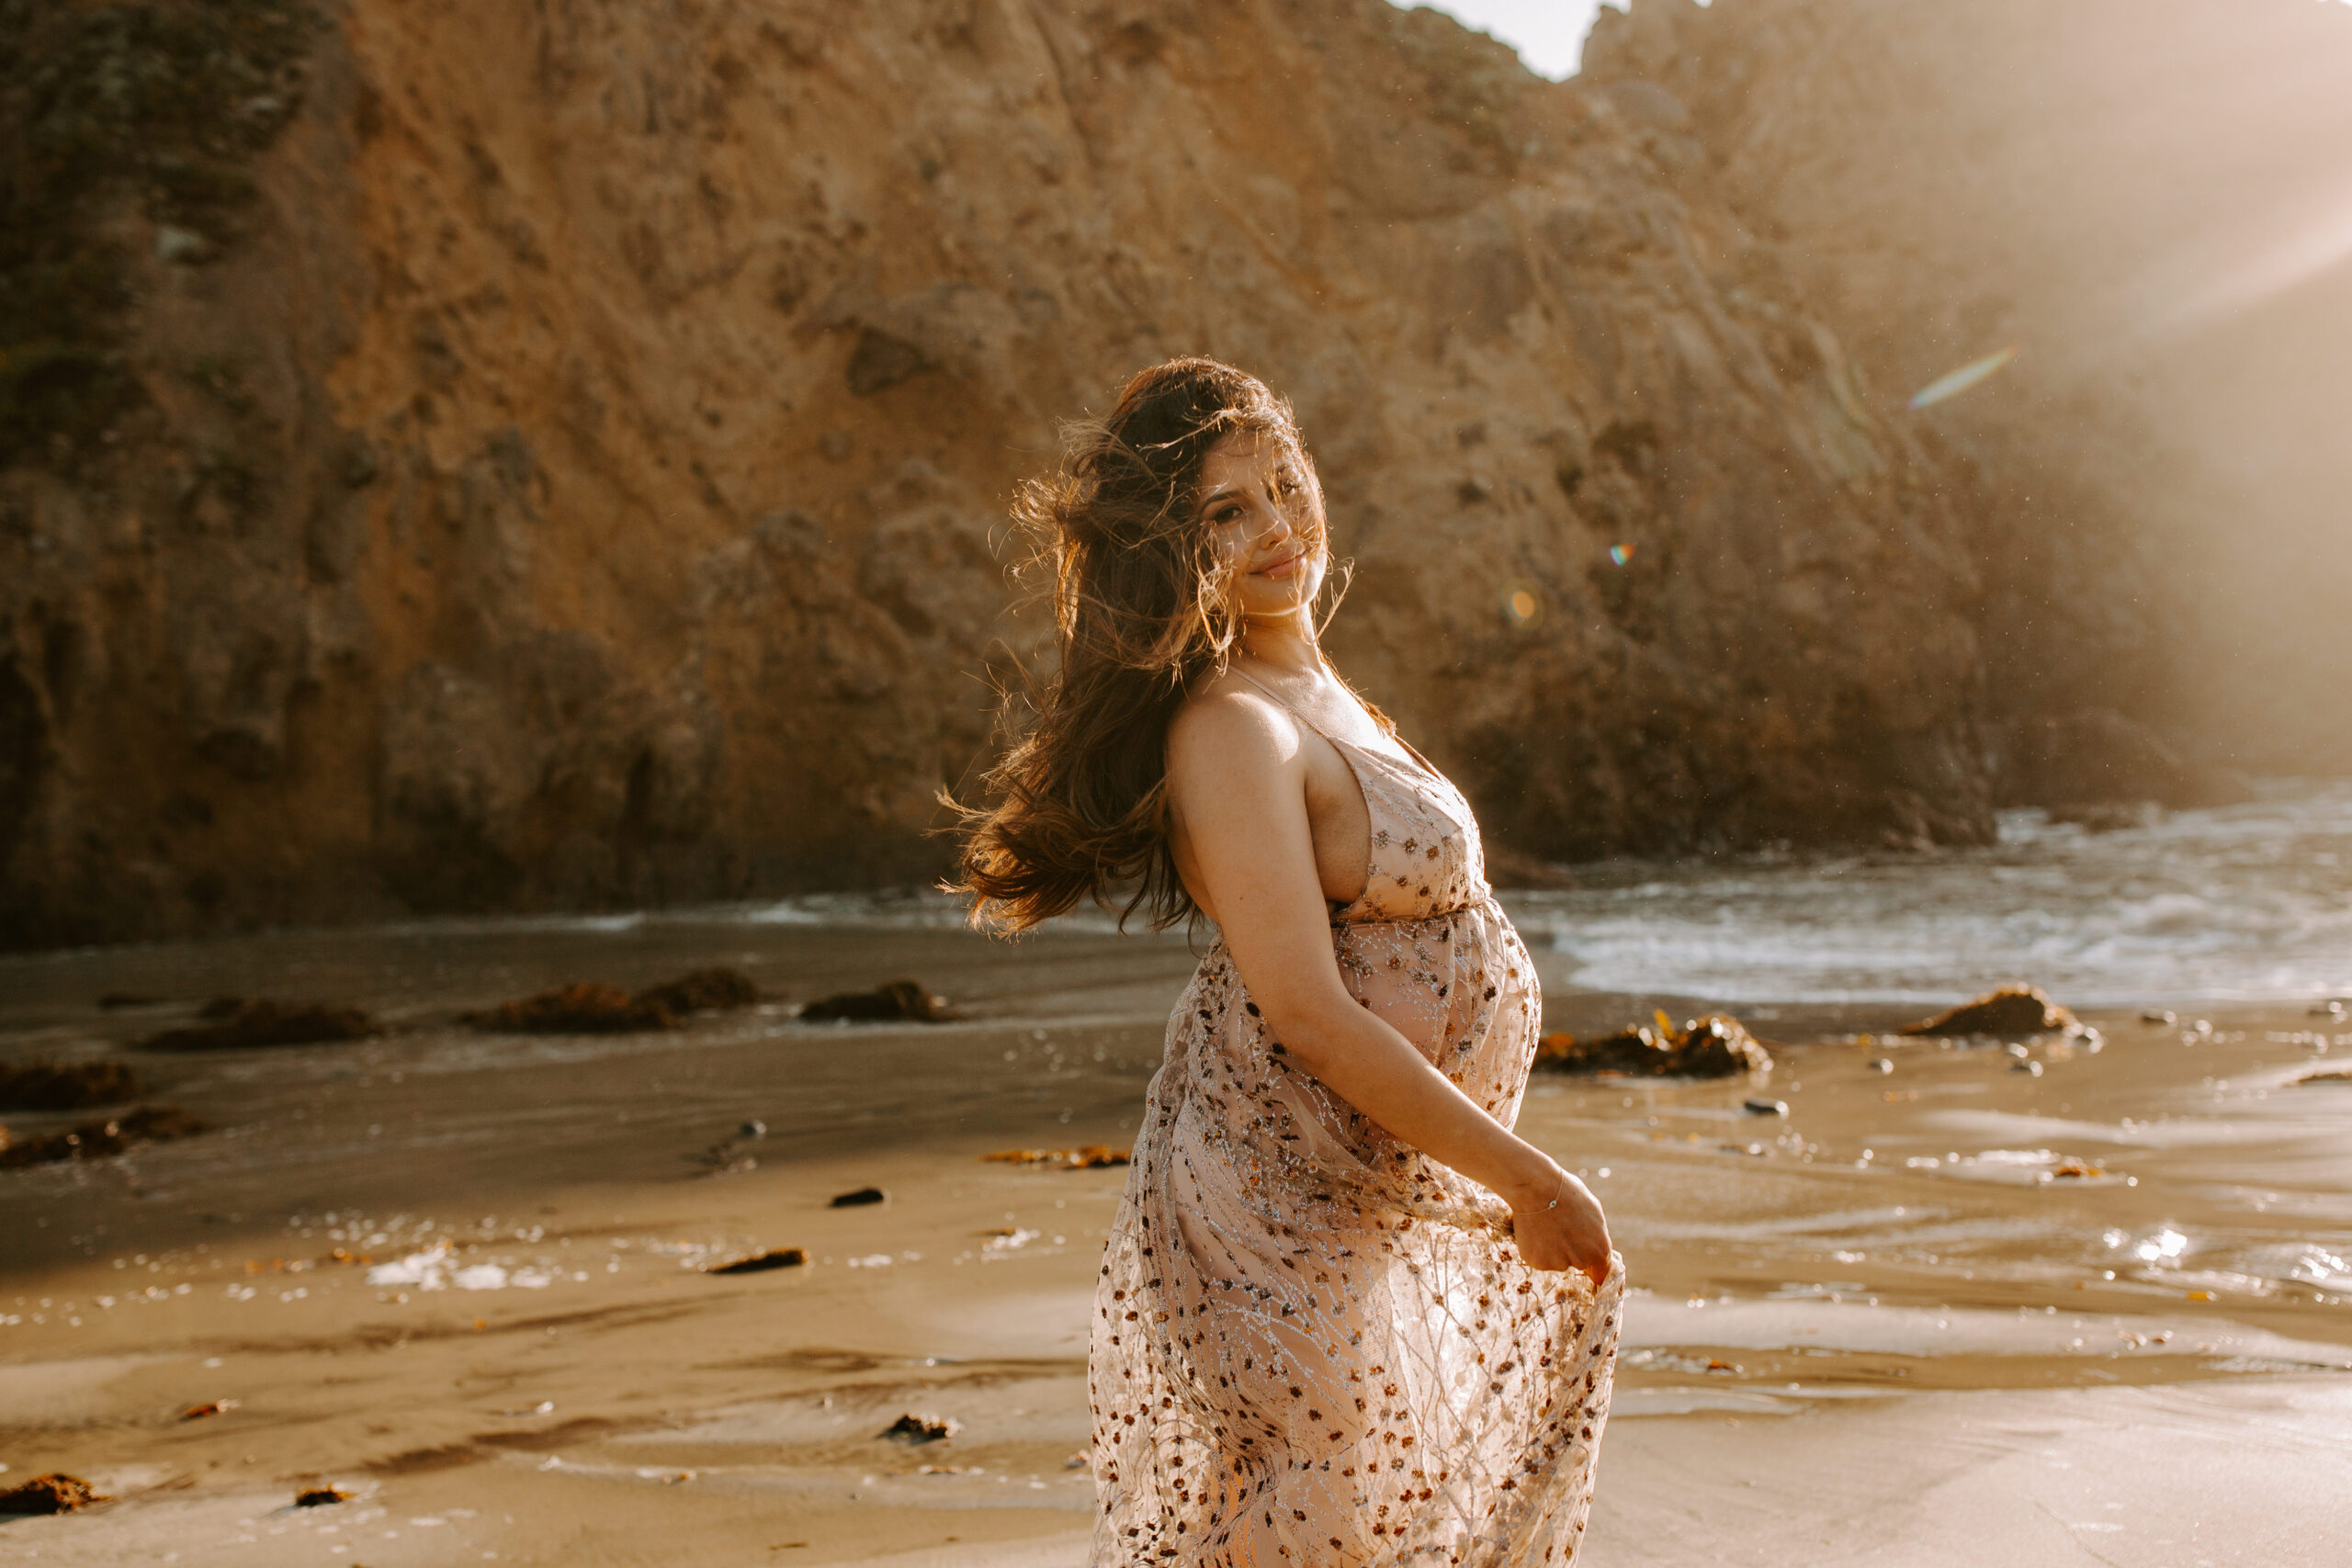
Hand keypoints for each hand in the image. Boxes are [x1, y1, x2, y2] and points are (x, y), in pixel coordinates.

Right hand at [1504, 1169, 1612, 1284]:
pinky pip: (1540, 1259)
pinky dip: (1538, 1249)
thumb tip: (1595, 1246)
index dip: (1594, 1267)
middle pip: (1579, 1263)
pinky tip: (1536, 1231)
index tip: (1588, 1268)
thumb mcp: (1594, 1213)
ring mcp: (1558, 1264)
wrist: (1536, 1188)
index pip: (1601, 1271)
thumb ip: (1597, 1236)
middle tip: (1562, 1229)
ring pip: (1558, 1261)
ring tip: (1547, 1226)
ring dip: (1553, 1250)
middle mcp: (1581, 1261)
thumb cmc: (1567, 1194)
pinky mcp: (1537, 1262)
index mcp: (1600, 1250)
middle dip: (1572, 1252)